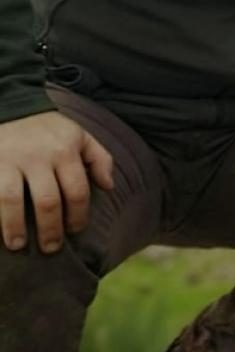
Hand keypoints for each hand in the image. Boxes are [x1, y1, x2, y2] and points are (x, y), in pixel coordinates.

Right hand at [0, 111, 114, 253]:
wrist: (11, 104)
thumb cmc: (49, 128)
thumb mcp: (80, 135)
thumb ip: (100, 158)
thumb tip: (109, 186)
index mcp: (65, 151)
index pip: (77, 192)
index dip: (78, 216)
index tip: (74, 230)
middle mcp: (38, 156)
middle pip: (47, 201)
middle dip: (50, 230)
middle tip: (51, 247)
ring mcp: (9, 160)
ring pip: (12, 200)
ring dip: (14, 227)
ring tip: (18, 245)